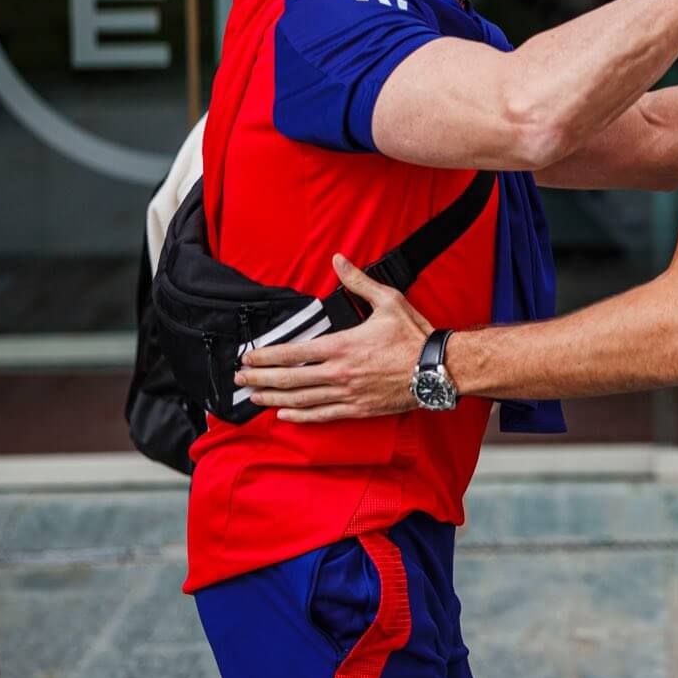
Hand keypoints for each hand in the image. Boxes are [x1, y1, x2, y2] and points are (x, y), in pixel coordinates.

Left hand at [234, 254, 429, 422]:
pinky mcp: (358, 409)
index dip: (267, 356)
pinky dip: (300, 417)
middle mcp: (339, 373)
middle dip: (261, 378)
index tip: (249, 356)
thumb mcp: (388, 301)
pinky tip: (284, 415)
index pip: (294, 353)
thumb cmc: (414, 335)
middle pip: (290, 379)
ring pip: (301, 400)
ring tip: (253, 397)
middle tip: (239, 378)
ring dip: (273, 398)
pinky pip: (322, 415)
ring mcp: (347, 393)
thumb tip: (339, 260)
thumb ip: (358, 281)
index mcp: (343, 346)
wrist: (438, 369)